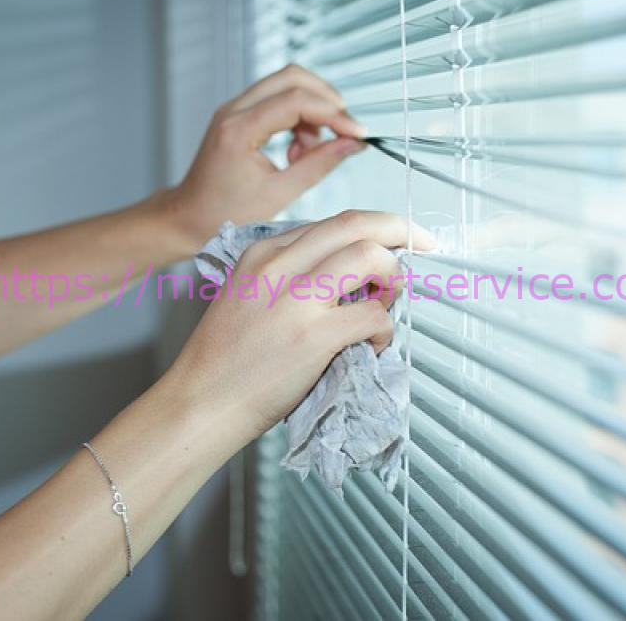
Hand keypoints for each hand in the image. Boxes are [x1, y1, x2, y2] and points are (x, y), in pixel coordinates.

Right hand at [164, 210, 435, 440]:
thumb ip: (290, 278)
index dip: (373, 229)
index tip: (394, 241)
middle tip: (425, 243)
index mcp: (262, 252)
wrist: (200, 403)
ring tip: (391, 299)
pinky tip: (374, 344)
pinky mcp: (315, 335)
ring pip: (370, 256)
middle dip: (401, 229)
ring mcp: (297, 299)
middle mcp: (280, 264)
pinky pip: (374, 314)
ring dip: (395, 276)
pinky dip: (386, 328)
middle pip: (357, 224)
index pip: (333, 223)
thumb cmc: (224, 361)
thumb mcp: (246, 296)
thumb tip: (351, 279)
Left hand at [166, 65, 367, 250]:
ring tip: (309, 152)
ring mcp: (235, 108)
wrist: (188, 216)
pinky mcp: (240, 113)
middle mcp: (234, 110)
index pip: (297, 101)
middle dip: (326, 100)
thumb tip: (353, 144)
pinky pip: (277, 98)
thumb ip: (318, 166)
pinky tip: (296, 151)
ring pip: (287, 83)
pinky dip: (298, 117)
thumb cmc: (226, 213)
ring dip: (312, 110)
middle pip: (292, 77)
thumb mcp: (279, 195)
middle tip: (343, 132)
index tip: (358, 133)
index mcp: (239, 130)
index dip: (334, 114)